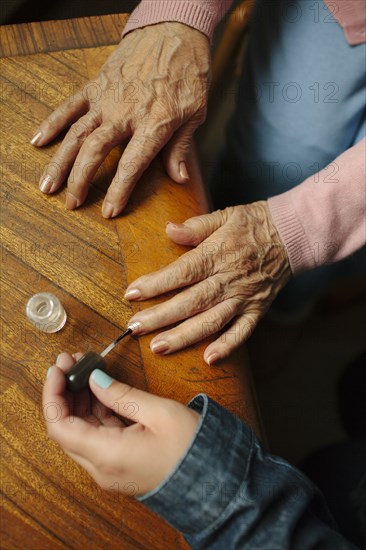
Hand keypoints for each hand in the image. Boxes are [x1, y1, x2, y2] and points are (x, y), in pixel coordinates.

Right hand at [32, 23, 209, 216]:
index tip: (108, 212)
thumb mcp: (195, 112)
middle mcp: (125, 113)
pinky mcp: (96, 85)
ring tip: (47, 185)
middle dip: (80, 180)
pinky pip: (70, 106)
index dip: (118, 191)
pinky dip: (53, 123)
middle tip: (71, 203)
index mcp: (153, 123)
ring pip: (76, 133)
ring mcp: (106, 98)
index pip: (131, 164)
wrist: (174, 30)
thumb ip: (182, 147)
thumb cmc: (188, 73)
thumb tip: (179, 179)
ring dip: (60, 161)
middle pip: (94, 151)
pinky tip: (39, 142)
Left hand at [43, 353, 199, 494]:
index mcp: (107, 455)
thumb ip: (121, 394)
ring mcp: (109, 468)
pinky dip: (95, 411)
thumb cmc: (192, 449)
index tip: (58, 367)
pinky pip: (97, 436)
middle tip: (72, 361)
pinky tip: (100, 388)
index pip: (59, 425)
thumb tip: (94, 378)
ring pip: (81, 430)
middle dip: (64, 391)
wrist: (215, 482)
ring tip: (86, 368)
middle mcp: (101, 467)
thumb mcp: (159, 412)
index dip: (53, 394)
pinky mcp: (119, 464)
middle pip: (66, 428)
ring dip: (79, 399)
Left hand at [125, 201, 290, 363]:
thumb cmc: (254, 223)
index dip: (156, 284)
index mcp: (218, 254)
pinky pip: (242, 332)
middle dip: (161, 316)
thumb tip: (169, 230)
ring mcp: (244, 297)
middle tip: (134, 328)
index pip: (183, 272)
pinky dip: (227, 346)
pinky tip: (208, 359)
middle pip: (192, 301)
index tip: (132, 293)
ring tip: (158, 347)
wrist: (292, 234)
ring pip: (212, 321)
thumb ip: (196, 226)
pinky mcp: (257, 309)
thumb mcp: (224, 216)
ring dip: (184, 336)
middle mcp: (229, 279)